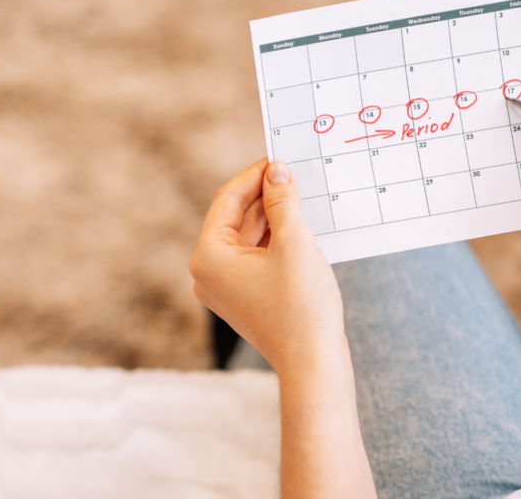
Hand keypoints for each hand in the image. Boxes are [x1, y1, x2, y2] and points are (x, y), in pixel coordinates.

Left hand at [189, 158, 375, 498]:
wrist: (313, 363)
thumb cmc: (302, 305)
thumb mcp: (294, 241)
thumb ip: (282, 200)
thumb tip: (276, 171)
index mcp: (208, 255)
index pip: (228, 199)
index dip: (256, 175)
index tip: (280, 157)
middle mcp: (207, 272)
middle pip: (236, 218)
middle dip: (266, 196)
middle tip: (296, 174)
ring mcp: (224, 288)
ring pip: (248, 238)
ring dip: (274, 218)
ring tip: (303, 198)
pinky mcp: (243, 298)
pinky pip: (256, 258)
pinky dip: (276, 241)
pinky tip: (300, 227)